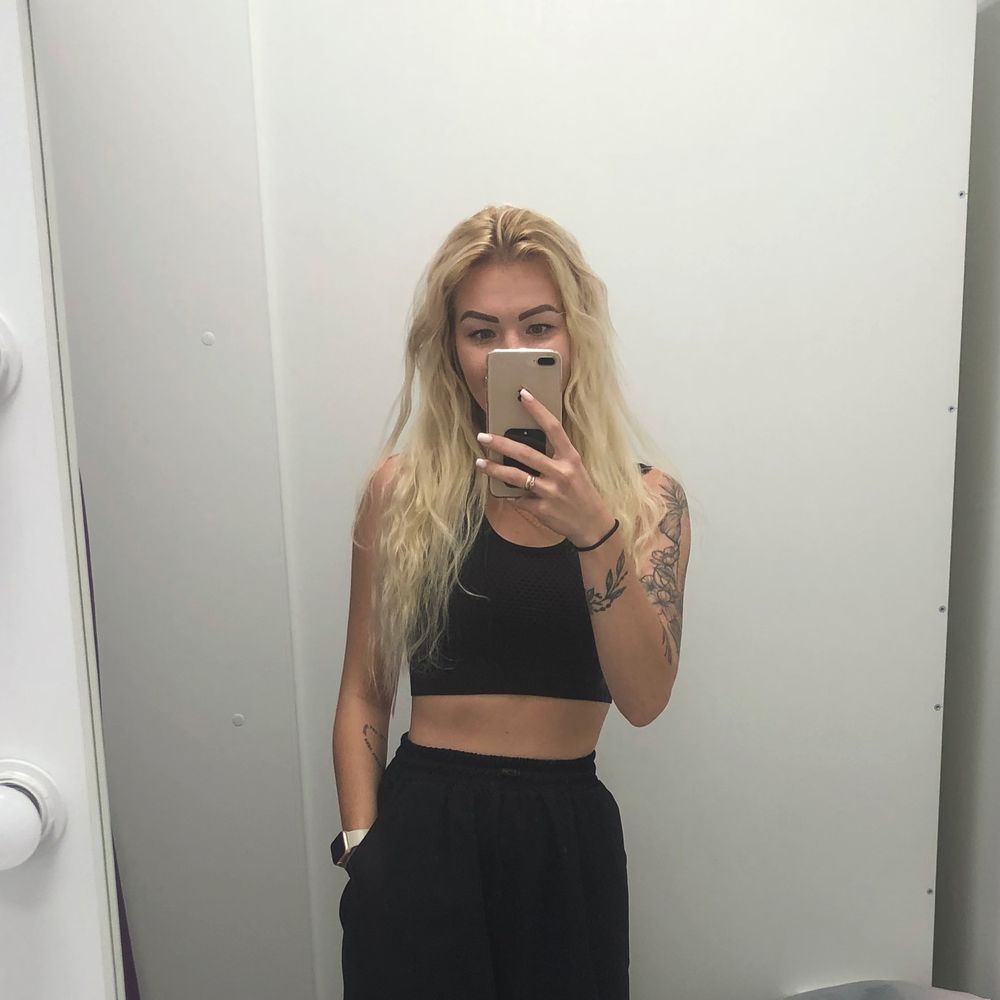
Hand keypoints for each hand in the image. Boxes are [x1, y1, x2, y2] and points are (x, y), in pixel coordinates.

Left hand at [474, 388, 614, 548]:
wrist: (592, 524)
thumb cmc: (581, 493)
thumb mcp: (575, 469)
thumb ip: (555, 457)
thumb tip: (525, 444)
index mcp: (571, 458)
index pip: (553, 427)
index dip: (538, 409)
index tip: (523, 394)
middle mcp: (561, 472)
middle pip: (526, 453)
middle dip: (501, 443)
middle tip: (483, 436)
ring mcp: (551, 492)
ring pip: (517, 477)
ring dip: (495, 469)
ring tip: (481, 462)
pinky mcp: (543, 509)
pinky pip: (519, 499)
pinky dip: (510, 495)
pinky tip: (502, 492)